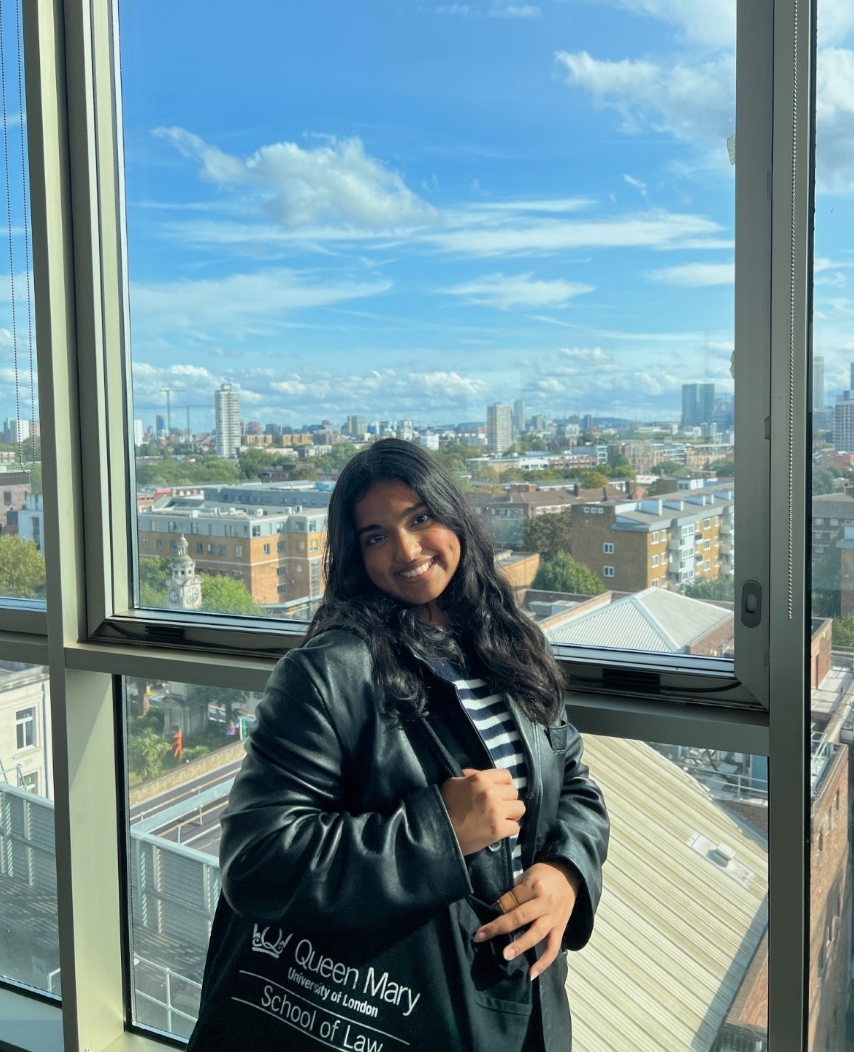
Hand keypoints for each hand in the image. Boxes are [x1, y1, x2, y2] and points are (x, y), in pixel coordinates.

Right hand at [440, 767, 525, 856]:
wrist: (439, 831)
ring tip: (501, 819)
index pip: (506, 776)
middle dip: (507, 800)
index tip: (499, 793)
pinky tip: (498, 830)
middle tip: (498, 808)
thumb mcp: (454, 782)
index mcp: (481, 778)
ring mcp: (496, 811)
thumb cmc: (444, 805)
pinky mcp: (498, 829)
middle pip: (514, 793)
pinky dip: (508, 830)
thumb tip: (478, 773)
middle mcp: (491, 792)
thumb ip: (470, 775)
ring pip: (520, 808)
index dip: (504, 785)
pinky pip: (515, 827)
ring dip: (511, 814)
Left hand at [475, 861, 579, 979]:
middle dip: (499, 927)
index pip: (510, 900)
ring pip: (536, 934)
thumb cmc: (543, 875)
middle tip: (481, 936)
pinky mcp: (560, 929)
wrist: (568, 875)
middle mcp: (545, 902)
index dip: (495, 909)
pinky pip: (553, 948)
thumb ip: (514, 893)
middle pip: (520, 917)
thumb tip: (496, 911)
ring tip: (505, 956)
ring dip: (520, 946)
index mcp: (534, 886)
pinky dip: (544, 963)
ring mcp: (554, 918)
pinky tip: (531, 974)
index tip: (483, 917)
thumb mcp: (526, 876)